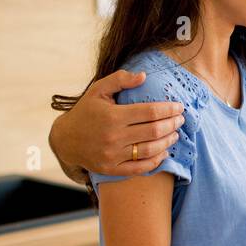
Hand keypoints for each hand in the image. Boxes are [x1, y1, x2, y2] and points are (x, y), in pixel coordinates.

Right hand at [51, 69, 184, 176]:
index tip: (179, 107)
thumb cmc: (86, 111)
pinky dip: (155, 161)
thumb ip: (120, 79)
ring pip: (149, 150)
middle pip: (153, 131)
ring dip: (167, 142)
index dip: (168, 109)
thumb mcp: (98, 90)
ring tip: (175, 134)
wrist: (65, 139)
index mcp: (113, 115)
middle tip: (180, 120)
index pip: (150, 112)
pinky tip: (164, 153)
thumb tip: (144, 76)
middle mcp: (113, 136)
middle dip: (172, 124)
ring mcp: (112, 155)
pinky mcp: (111, 169)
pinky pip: (139, 168)